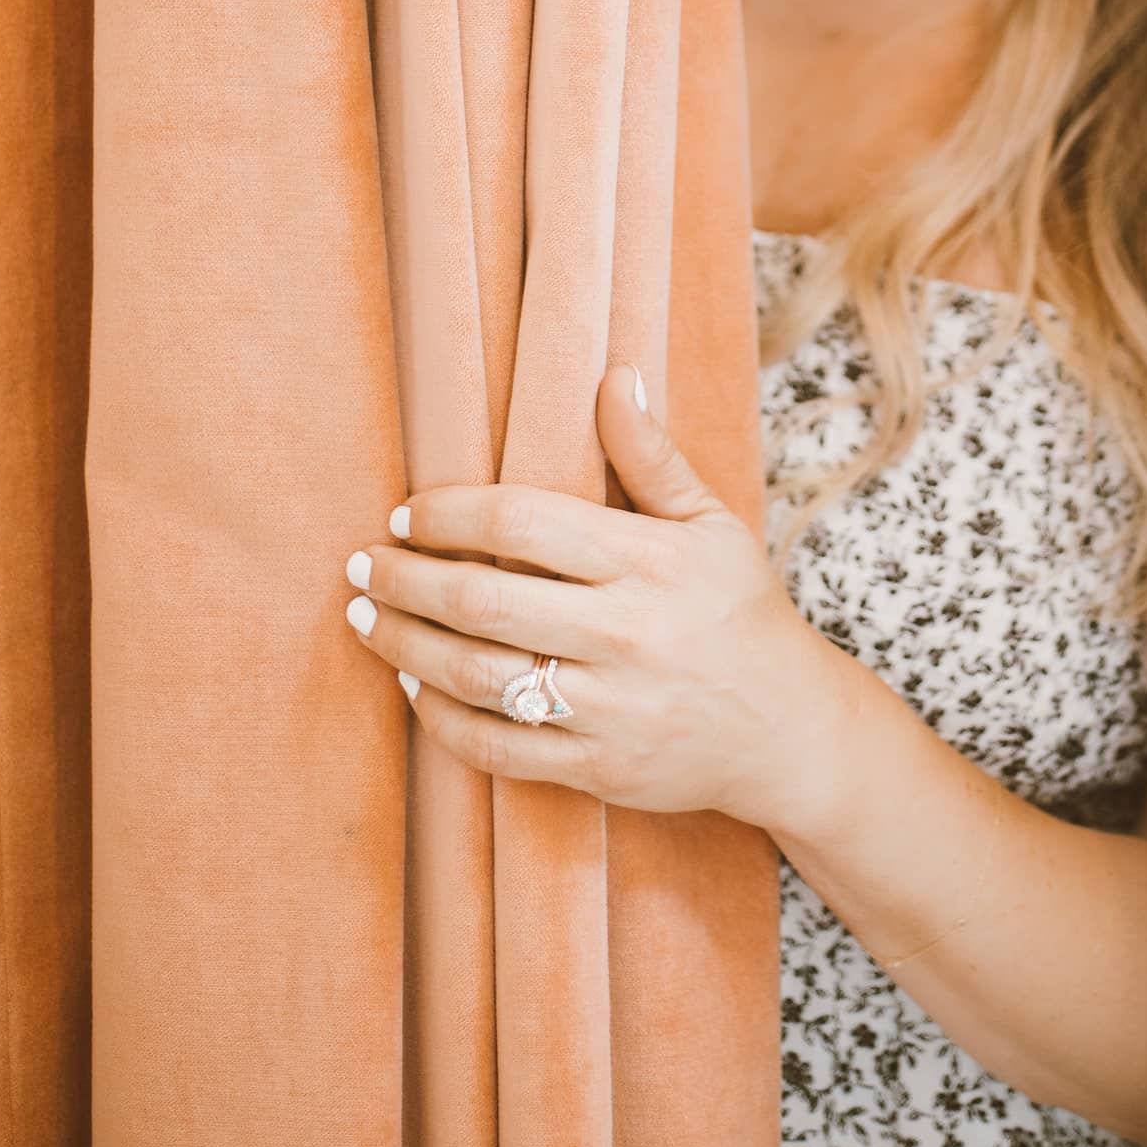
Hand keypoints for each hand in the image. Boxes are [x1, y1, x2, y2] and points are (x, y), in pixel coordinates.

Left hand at [341, 366, 845, 823]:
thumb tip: (614, 376)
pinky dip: (441, 719)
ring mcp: (610, 708)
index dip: (448, 514)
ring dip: (405, 646)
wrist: (786, 729)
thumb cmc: (740, 610)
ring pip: (477, 676)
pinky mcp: (597, 770)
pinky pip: (496, 748)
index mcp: (649, 561)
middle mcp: (626, 633)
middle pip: (482, 600)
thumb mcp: (711, 522)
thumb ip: (651, 455)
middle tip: (360, 566)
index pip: (522, 522)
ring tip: (367, 622)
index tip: (406, 514)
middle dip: (404, 580)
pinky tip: (414, 686)